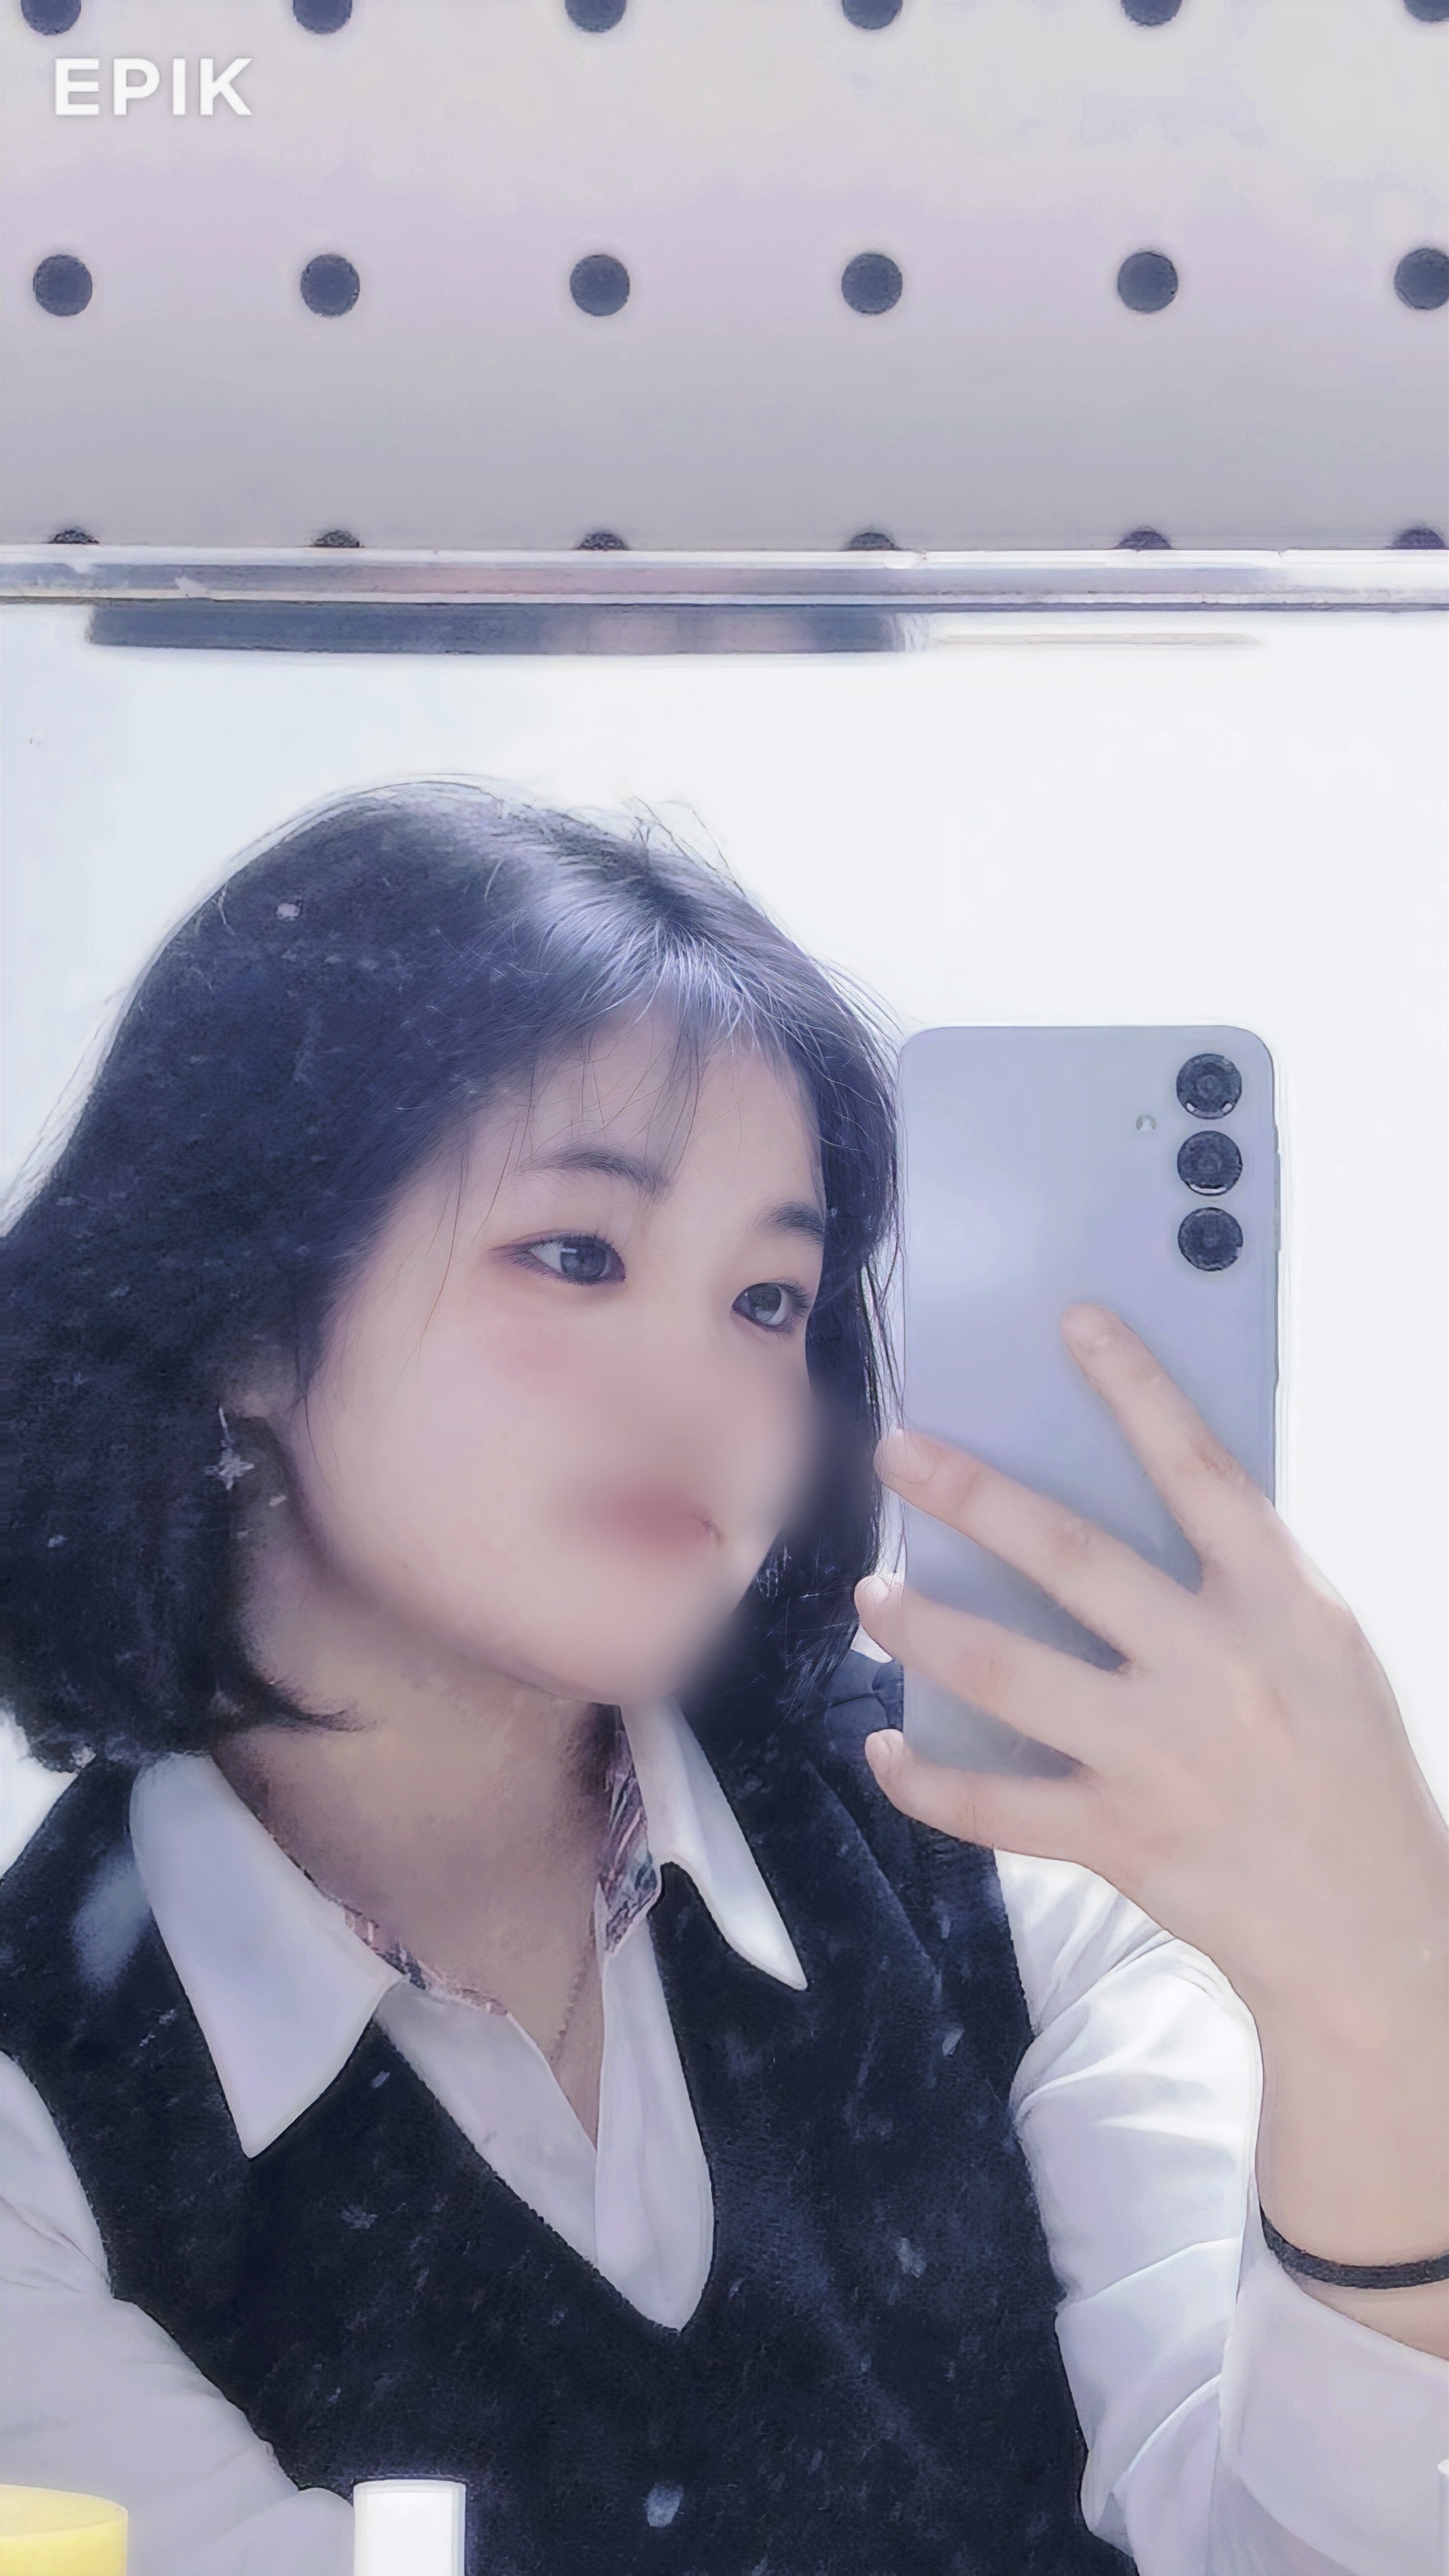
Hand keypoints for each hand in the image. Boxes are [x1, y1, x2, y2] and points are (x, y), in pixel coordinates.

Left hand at [854, 1302, 1446, 2044]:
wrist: (1376, 1929)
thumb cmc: (1347, 1768)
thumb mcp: (1322, 1648)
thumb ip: (1240, 1581)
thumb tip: (1148, 1501)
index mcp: (1280, 1604)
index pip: (1199, 1470)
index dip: (1138, 1389)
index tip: (1078, 1323)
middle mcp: (1216, 1667)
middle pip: (1071, 1556)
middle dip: (972, 1495)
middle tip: (900, 1451)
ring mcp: (1161, 1754)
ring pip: (1007, 1670)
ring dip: (923, 1626)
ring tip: (873, 1592)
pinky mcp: (1120, 1837)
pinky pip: (995, 1804)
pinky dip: (928, 1780)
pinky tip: (886, 1750)